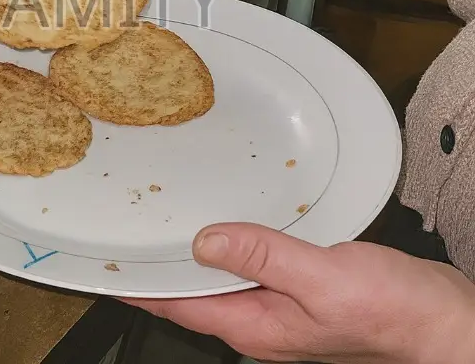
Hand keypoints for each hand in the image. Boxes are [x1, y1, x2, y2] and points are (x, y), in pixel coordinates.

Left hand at [125, 223, 474, 363]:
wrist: (441, 325)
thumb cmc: (393, 313)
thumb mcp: (322, 277)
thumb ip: (263, 256)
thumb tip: (206, 240)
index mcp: (258, 326)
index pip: (182, 307)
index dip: (141, 286)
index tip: (108, 266)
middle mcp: (264, 321)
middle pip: (196, 294)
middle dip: (162, 266)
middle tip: (129, 231)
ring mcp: (283, 308)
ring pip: (223, 279)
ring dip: (194, 253)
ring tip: (164, 223)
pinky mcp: (302, 290)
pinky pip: (253, 266)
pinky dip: (232, 244)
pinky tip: (229, 223)